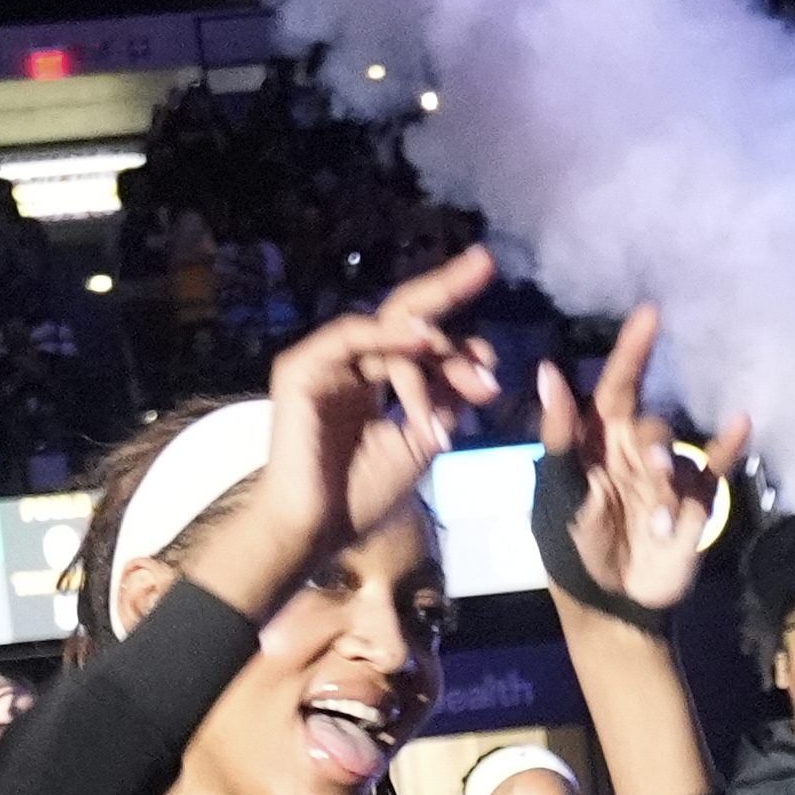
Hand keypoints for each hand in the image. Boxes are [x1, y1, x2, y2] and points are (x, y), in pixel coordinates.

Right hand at [248, 246, 502, 569]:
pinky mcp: (302, 368)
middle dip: (447, 288)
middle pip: (403, 316)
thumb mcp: (419, 442)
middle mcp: (350, 366)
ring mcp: (325, 364)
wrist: (314, 531)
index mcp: (374, 383)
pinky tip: (423, 340)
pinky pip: (350, 336)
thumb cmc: (359, 497)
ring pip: (387, 327)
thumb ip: (446, 400)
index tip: (492, 368)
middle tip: (485, 263)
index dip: (458, 347)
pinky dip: (388, 335)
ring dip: (432, 344)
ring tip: (468, 370)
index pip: (420, 345)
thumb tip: (481, 362)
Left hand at [535, 304, 750, 617]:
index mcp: (594, 445)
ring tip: (658, 524)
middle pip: (651, 421)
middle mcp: (632, 452)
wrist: (610, 609)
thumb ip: (558, 436)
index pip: (614, 388)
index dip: (631, 352)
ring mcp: (665, 475)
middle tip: (648, 473)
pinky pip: (715, 464)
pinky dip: (728, 443)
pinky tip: (742, 422)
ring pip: (678, 449)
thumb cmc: (571, 552)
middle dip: (651, 445)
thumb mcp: (556, 493)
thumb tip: (549, 371)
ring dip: (668, 481)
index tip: (650, 314)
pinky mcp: (695, 500)